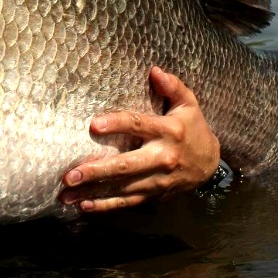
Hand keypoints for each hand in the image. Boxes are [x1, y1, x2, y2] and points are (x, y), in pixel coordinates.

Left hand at [59, 66, 220, 212]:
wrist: (211, 163)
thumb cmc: (192, 127)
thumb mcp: (189, 104)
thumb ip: (173, 87)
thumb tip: (155, 71)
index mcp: (169, 132)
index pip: (139, 126)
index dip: (117, 124)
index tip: (93, 125)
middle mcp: (163, 158)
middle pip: (127, 165)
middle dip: (97, 171)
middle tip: (70, 174)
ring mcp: (158, 180)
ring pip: (123, 188)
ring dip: (94, 192)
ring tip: (66, 194)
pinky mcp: (155, 194)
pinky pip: (129, 201)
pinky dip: (106, 206)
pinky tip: (84, 206)